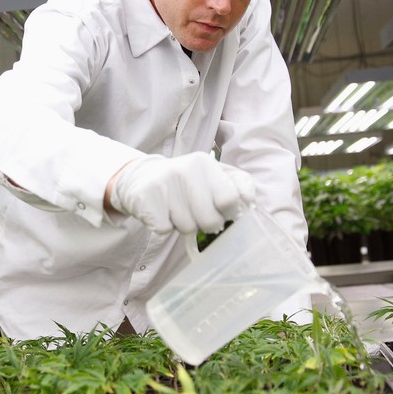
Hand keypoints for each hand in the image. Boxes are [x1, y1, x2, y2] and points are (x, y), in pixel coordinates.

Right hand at [108, 153, 254, 234]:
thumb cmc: (186, 181)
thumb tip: (251, 202)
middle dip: (205, 223)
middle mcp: (185, 170)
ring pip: (187, 228)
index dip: (229, 212)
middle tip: (196, 212)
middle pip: (210, 220)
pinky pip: (165, 230)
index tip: (223, 211)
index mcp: (205, 163)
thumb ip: (238, 184)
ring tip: (175, 209)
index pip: (229, 199)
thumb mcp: (213, 174)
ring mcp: (164, 184)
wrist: (141, 177)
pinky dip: (164, 226)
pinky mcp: (145, 200)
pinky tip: (161, 212)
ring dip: (183, 224)